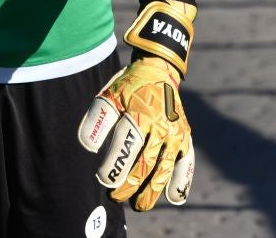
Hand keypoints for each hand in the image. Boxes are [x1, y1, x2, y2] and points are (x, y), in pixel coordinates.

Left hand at [78, 0, 196, 210]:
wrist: (158, 71)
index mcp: (138, 114)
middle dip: (129, 183)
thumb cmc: (127, 88)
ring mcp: (176, 133)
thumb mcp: (109, 96)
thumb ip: (97, 119)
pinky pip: (187, 163)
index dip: (114, 165)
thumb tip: (88, 146)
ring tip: (139, 205)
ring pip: (165, 168)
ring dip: (152, 189)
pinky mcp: (186, 138)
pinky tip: (174, 198)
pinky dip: (182, 181)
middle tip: (115, 197)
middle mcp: (160, 125)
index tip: (103, 179)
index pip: (125, 146)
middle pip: (145, 162)